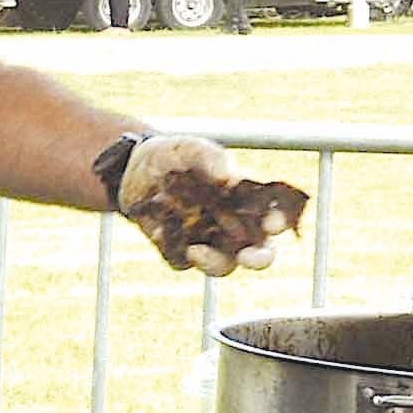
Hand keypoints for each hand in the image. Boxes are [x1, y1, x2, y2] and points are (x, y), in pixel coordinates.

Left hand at [111, 131, 290, 277]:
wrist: (133, 167)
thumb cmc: (175, 156)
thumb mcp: (190, 148)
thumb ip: (210, 157)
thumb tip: (228, 178)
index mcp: (244, 200)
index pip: (272, 214)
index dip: (278, 222)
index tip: (272, 224)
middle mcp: (231, 224)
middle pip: (257, 251)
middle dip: (258, 258)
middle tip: (248, 257)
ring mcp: (205, 240)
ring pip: (221, 265)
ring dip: (213, 262)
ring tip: (195, 250)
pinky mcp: (176, 249)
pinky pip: (180, 261)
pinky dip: (173, 252)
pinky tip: (159, 233)